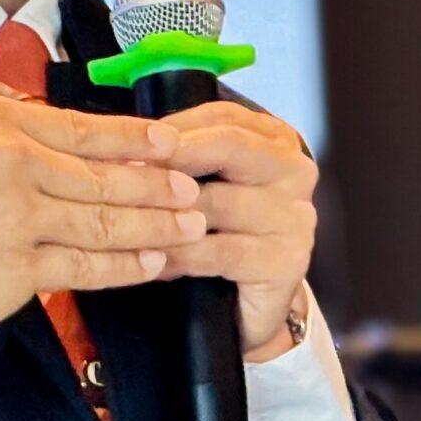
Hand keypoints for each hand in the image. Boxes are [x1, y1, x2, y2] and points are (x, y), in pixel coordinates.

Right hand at [0, 93, 205, 337]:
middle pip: (106, 175)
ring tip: (189, 228)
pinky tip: (151, 264)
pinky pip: (86, 268)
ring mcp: (18, 217)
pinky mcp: (17, 268)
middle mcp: (13, 162)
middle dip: (160, 186)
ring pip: (105, 221)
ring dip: (155, 226)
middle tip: (194, 192)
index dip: (138, 139)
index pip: (86, 127)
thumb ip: (8, 132)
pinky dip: (125, 267)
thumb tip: (64, 135)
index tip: (173, 143)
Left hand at [150, 101, 318, 356]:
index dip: (174, 126)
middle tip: (124, 171)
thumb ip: (185, 158)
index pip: (223, 116)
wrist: (256, 303)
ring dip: (165, 212)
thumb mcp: (211, 184)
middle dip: (171, 157)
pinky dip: (180, 254)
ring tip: (126, 218)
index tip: (128, 139)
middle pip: (229, 147)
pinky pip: (220, 251)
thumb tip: (125, 145)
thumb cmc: (225, 233)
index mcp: (276, 140)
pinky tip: (153, 259)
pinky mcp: (285, 261)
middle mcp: (293, 171)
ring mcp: (295, 216)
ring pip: (218, 202)